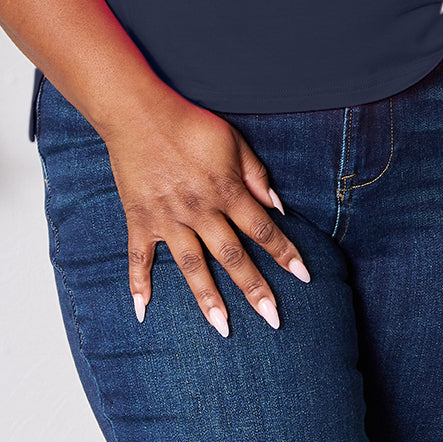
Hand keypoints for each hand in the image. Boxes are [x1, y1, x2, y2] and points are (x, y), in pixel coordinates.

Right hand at [101, 87, 311, 337]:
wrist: (140, 113)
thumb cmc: (191, 124)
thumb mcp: (233, 141)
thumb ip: (256, 175)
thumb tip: (278, 207)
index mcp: (226, 191)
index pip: (263, 229)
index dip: (285, 253)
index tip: (304, 277)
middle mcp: (200, 210)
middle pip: (232, 256)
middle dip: (255, 289)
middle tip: (273, 320)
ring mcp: (168, 218)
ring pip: (192, 266)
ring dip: (208, 299)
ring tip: (223, 328)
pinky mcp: (141, 218)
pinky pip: (139, 257)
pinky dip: (138, 284)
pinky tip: (142, 311)